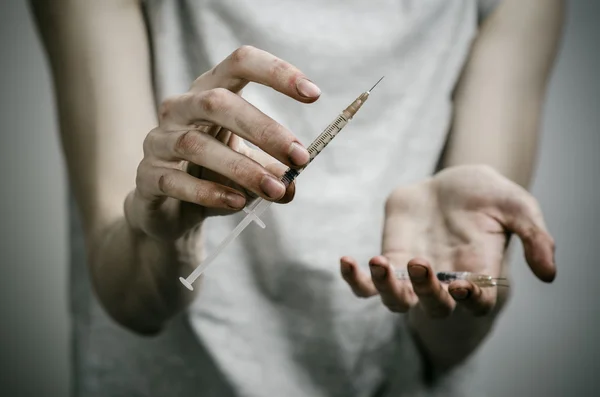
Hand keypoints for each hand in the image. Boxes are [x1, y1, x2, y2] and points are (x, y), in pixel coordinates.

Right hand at [125, 46, 319, 240]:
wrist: (169, 211)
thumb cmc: (214, 177)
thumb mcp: (250, 171)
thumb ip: (273, 173)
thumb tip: (292, 185)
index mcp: (210, 93)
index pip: (240, 63)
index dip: (276, 72)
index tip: (314, 93)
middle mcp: (181, 108)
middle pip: (218, 103)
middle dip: (264, 129)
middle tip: (300, 157)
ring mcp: (159, 140)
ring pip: (196, 145)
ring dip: (242, 168)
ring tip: (274, 190)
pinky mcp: (146, 175)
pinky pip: (175, 181)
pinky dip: (209, 192)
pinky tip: (236, 203)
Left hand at [339, 165, 555, 366]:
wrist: (452, 181)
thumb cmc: (486, 195)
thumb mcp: (517, 205)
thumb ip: (535, 235)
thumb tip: (550, 274)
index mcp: (479, 273)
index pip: (477, 304)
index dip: (470, 301)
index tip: (462, 285)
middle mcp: (445, 280)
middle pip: (434, 309)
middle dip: (426, 295)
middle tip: (421, 264)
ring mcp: (413, 273)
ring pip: (396, 302)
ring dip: (386, 290)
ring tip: (381, 262)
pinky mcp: (390, 259)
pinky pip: (366, 284)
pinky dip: (355, 280)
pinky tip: (346, 260)